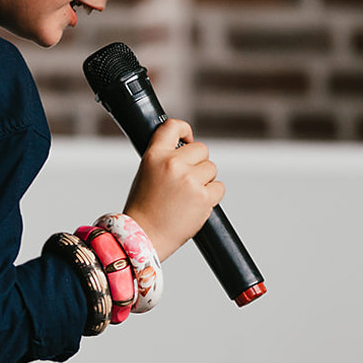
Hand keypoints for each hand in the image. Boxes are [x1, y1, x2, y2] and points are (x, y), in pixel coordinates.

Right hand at [123, 118, 223, 260]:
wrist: (144, 235)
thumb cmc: (143, 207)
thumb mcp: (146, 172)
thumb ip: (164, 158)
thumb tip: (185, 150)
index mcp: (155, 155)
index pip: (173, 126)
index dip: (185, 130)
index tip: (187, 139)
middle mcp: (172, 164)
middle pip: (201, 149)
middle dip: (198, 163)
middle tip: (186, 179)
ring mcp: (190, 180)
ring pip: (211, 169)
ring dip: (205, 180)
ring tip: (187, 195)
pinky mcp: (204, 197)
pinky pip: (218, 188)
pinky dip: (211, 196)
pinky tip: (195, 204)